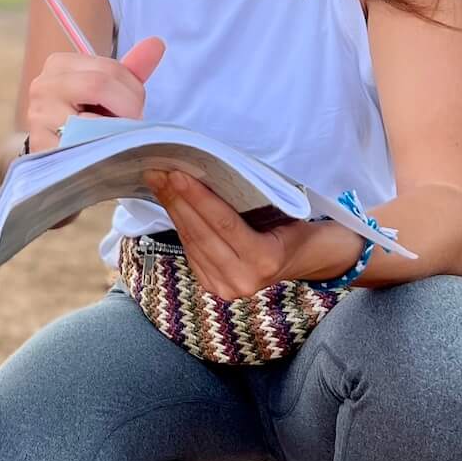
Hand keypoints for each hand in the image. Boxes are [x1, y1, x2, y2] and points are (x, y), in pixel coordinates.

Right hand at [24, 36, 164, 153]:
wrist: (58, 151)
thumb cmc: (86, 117)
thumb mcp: (108, 90)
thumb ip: (132, 69)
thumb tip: (157, 43)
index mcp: (59, 64)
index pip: (109, 69)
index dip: (133, 90)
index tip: (133, 108)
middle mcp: (43, 85)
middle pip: (99, 85)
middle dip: (127, 108)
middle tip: (130, 125)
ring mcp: (39, 117)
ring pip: (92, 117)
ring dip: (116, 131)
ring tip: (116, 137)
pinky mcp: (43, 147)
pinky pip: (84, 145)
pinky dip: (103, 149)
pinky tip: (103, 151)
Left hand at [145, 169, 303, 300]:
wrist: (304, 260)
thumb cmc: (294, 227)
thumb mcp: (282, 211)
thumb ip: (248, 201)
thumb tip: (205, 173)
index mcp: (265, 259)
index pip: (224, 223)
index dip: (197, 198)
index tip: (176, 174)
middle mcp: (244, 279)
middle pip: (201, 234)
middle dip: (176, 200)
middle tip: (157, 173)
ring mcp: (227, 287)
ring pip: (191, 243)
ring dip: (173, 211)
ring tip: (158, 184)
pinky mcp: (214, 287)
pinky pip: (191, 252)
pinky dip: (180, 226)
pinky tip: (171, 205)